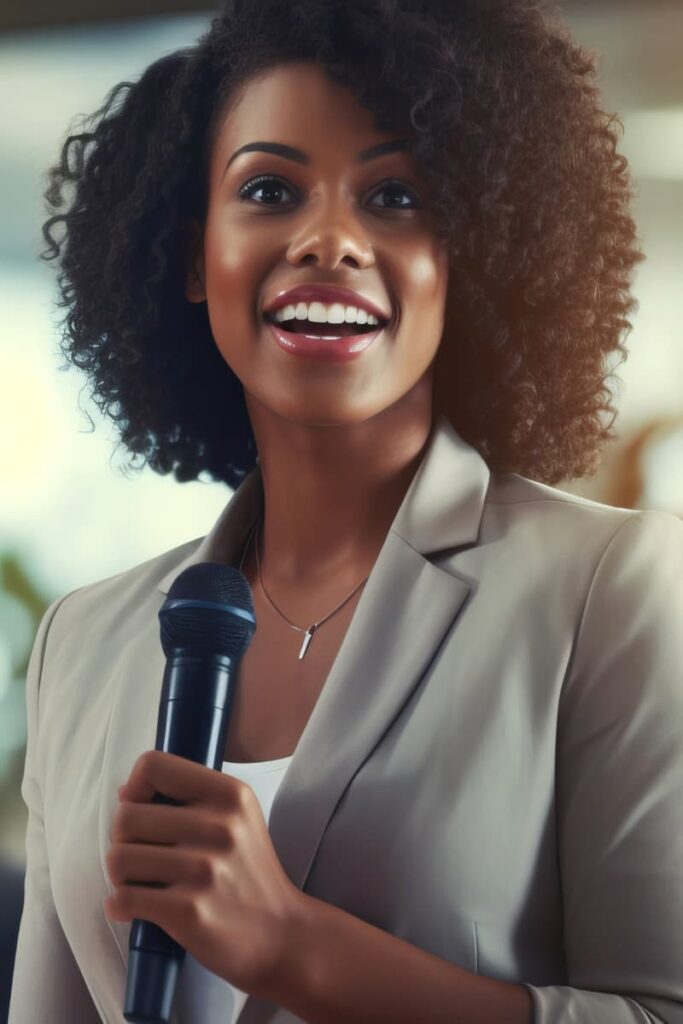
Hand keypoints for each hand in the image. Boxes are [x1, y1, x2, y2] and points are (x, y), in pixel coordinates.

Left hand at [105, 749, 302, 995]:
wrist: (281, 935)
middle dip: (124, 840)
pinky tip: (137, 907)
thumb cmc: (249, 873)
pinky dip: (119, 906)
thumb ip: (188, 798)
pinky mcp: (189, 911)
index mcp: (230, 794)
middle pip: (126, 816)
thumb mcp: (237, 817)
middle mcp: (219, 826)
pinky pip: (122, 899)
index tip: (143, 811)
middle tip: (145, 857)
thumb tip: (125, 792)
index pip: (153, 766)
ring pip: (118, 858)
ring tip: (143, 883)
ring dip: (121, 875)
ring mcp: (204, 869)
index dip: (136, 789)